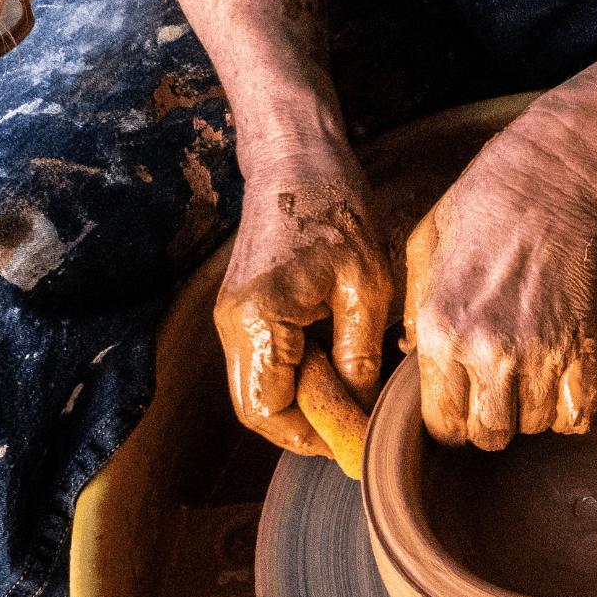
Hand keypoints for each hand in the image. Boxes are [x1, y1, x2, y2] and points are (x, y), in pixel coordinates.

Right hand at [215, 163, 392, 477]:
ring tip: (352, 388)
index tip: (354, 441)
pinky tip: (338, 358)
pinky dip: (298, 374)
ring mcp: (232, 317)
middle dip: (306, 425)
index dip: (311, 437)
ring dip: (303, 400)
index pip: (269, 413)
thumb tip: (361, 411)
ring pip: (260, 388)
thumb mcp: (365, 286)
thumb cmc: (335, 208)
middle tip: (356, 423)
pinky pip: (265, 362)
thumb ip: (359, 356)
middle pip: (258, 409)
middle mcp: (232, 324)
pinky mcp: (242, 308)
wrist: (296, 156)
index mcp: (259, 320)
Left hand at [403, 128, 596, 449]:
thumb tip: (412, 357)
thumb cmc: (477, 209)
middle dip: (488, 423)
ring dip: (528, 414)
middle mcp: (486, 351)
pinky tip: (558, 388)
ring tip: (524, 381)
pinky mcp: (580, 344)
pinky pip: (578, 413)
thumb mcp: (421, 254)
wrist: (543, 183)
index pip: (441, 425)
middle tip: (491, 396)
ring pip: (533, 427)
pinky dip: (569, 411)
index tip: (457, 406)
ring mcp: (538, 352)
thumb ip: (413, 315)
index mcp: (439, 332)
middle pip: (489, 436)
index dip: (449, 423)